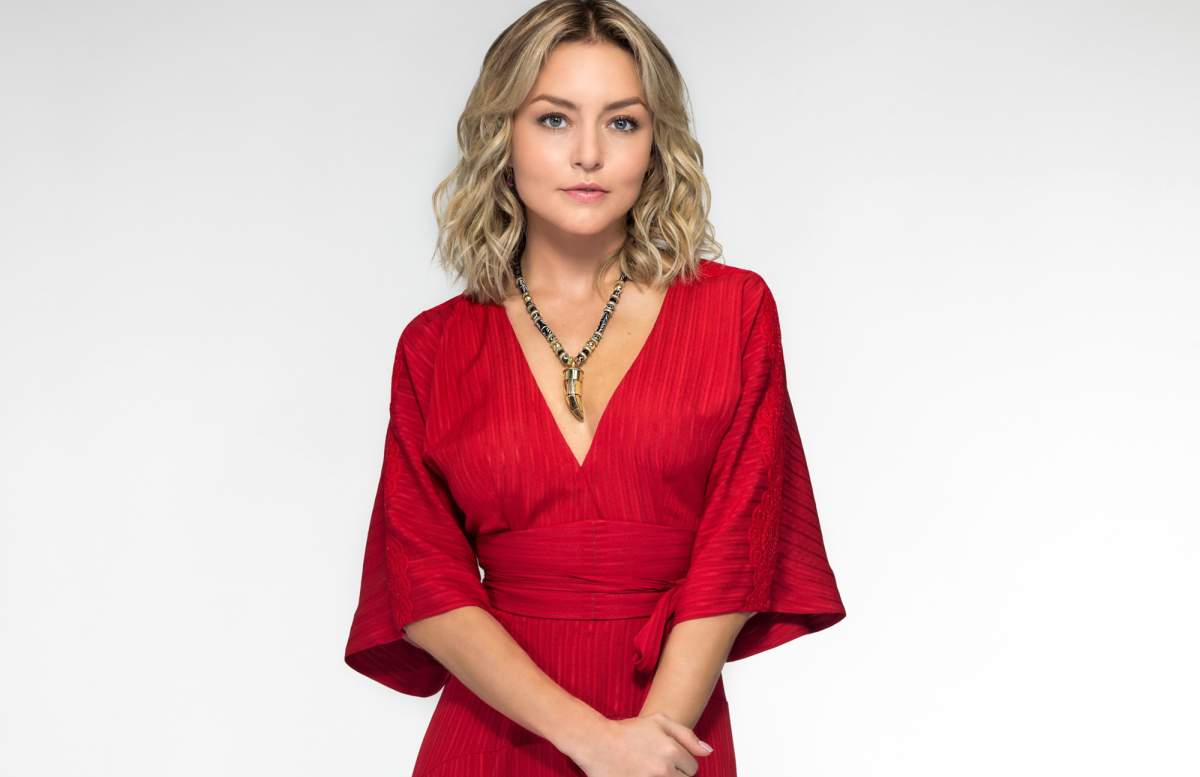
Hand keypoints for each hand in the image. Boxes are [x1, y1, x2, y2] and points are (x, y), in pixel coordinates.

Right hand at [566, 711, 713, 776]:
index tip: (667, 757)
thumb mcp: (659, 721)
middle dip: (674, 774)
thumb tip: (708, 752)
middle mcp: (663, 770)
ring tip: (649, 769)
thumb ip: (687, 735)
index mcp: (671, 751)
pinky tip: (642, 774)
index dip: (681, 763)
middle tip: (656, 765)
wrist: (596, 743)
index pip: (692, 768)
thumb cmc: (628, 731)